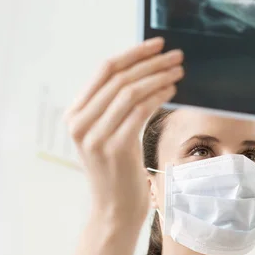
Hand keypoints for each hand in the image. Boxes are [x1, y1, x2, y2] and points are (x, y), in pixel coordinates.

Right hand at [63, 37, 183, 226]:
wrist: (114, 209)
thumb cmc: (116, 170)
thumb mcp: (106, 134)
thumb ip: (113, 106)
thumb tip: (144, 71)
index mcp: (74, 114)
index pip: (103, 71)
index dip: (133, 54)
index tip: (156, 44)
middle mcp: (79, 122)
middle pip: (118, 77)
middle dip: (150, 62)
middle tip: (176, 55)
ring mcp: (94, 135)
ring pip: (130, 91)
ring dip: (159, 77)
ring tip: (179, 71)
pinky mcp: (114, 147)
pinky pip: (139, 110)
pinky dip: (158, 96)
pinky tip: (172, 90)